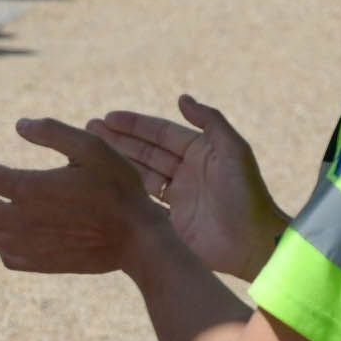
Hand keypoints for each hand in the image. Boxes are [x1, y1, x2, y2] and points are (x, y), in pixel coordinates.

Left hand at [0, 120, 171, 276]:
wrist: (136, 239)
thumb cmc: (118, 189)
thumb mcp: (92, 147)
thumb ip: (53, 131)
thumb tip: (18, 124)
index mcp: (28, 190)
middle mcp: (19, 221)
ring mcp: (25, 246)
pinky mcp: (37, 263)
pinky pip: (2, 252)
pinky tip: (8, 223)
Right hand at [86, 95, 286, 280]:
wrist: (251, 243)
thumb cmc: (246, 194)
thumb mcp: (233, 150)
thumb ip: (210, 120)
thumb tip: (182, 98)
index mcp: (201, 152)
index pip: (162, 133)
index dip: (135, 125)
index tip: (108, 117)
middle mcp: (186, 172)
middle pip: (146, 151)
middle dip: (118, 140)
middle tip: (89, 130)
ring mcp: (176, 197)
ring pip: (139, 174)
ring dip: (116, 162)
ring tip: (88, 153)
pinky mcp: (168, 220)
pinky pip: (141, 201)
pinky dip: (123, 191)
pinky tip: (102, 185)